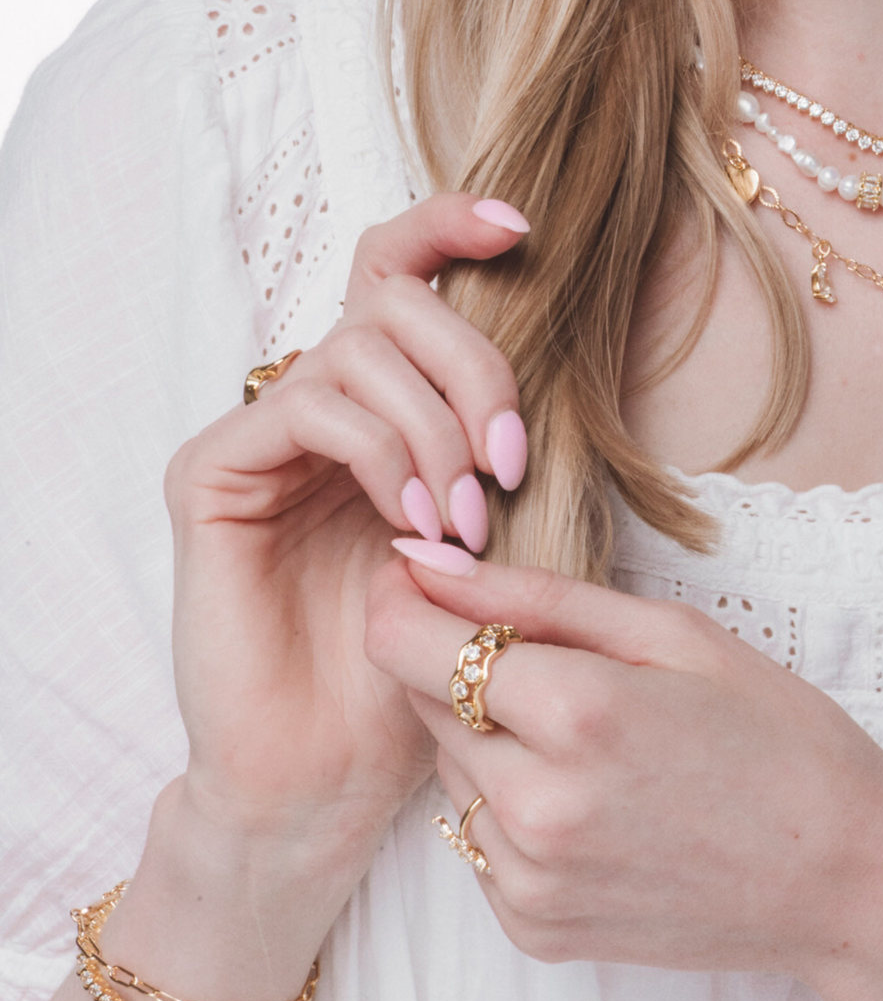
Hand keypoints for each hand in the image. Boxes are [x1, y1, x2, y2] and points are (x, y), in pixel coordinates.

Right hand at [163, 193, 530, 847]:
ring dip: (435, 428)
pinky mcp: (211, 471)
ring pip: (358, 347)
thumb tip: (553, 342)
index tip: (520, 228)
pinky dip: (379, 452)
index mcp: (379, 402)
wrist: (331, 773)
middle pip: (393, 299)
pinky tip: (410, 524)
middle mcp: (315, 401)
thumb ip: (494, 440)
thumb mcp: (483, 531)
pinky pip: (309, 406)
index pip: (399, 273)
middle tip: (509, 464)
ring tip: (463, 523)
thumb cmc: (417, 658)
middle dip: (474, 366)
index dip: (451, 226)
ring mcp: (261, 433)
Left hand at [363, 551, 882, 977]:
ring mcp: (530, 879)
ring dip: (487, 731)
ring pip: (447, 766)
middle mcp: (535, 806)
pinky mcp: (533, 928)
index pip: (405, 641)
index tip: (419, 573)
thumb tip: (423, 558)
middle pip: (425, 698)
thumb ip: (533, 592)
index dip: (398, 595)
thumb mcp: (669, 632)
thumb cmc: (775, 734)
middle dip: (461, 659)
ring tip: (588, 729)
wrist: (845, 877)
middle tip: (552, 652)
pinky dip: (509, 801)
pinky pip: (475, 834)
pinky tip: (590, 792)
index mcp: (576, 712)